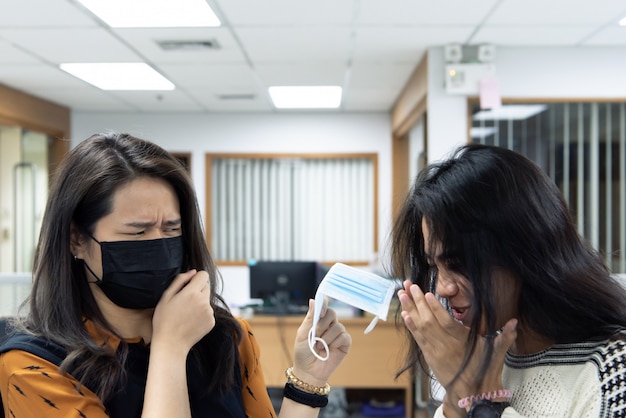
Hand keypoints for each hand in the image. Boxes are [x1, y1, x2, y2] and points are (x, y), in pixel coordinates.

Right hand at [151, 269, 214, 353]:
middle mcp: (204, 301)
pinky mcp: (212, 322)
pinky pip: (208, 311)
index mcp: (192, 293)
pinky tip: (190, 321)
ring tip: (185, 314)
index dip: (195, 278)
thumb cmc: (164, 320)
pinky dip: (201, 314)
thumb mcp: (166, 297)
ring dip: (199, 302)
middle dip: (197, 290)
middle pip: (206, 286)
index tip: (187, 286)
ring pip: (207, 300)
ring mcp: (209, 313)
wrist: (170, 344)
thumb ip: (180, 280)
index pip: (203, 275)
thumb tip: (193, 272)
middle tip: (183, 302)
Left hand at [291, 299, 351, 386]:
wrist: (309, 371)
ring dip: (326, 338)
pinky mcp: (345, 343)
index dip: (323, 305)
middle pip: (332, 313)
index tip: (319, 313)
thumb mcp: (303, 334)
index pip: (324, 306)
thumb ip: (310, 317)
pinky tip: (330, 350)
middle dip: (322, 325)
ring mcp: (338, 334)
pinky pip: (344, 337)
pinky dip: (335, 343)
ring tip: (319, 347)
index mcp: (318, 321)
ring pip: (338, 327)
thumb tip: (313, 300)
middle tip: (315, 336)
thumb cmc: (303, 353)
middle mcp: (329, 325)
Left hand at [397, 280, 515, 413]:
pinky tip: (404, 315)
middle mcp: (446, 345)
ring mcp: (436, 351)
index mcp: (462, 342)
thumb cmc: (484, 371)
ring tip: (401, 294)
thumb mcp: (497, 353)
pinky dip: (411, 326)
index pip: (446, 322)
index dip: (435, 308)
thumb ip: (505, 337)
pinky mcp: (429, 356)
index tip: (427, 294)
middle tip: (409, 285)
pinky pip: (418, 339)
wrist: (472, 394)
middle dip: (417, 301)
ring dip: (409, 309)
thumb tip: (515, 322)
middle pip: (428, 321)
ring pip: (420, 327)